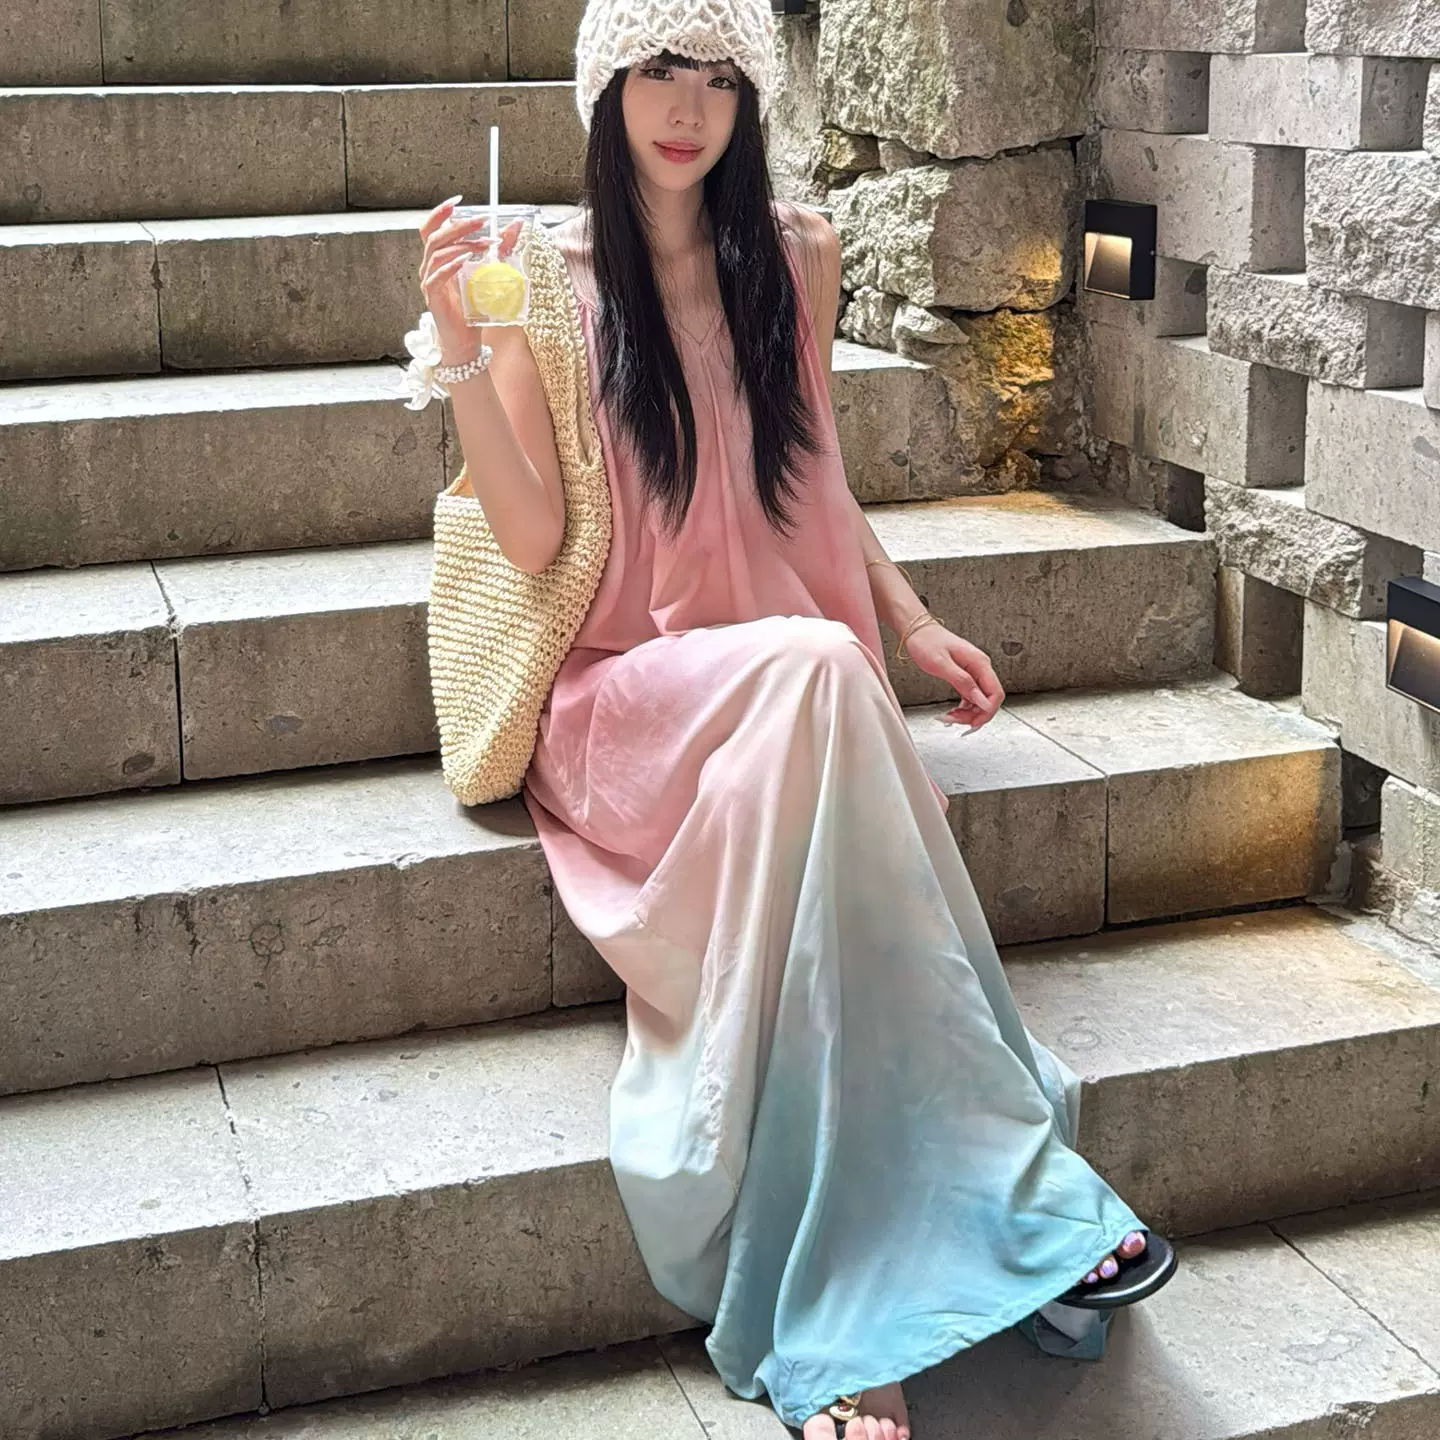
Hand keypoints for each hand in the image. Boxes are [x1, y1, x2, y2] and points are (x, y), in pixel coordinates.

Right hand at [416, 196, 523, 361]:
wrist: (465, 341)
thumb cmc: (473, 307)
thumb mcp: (489, 272)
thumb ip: (499, 249)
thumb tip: (515, 225)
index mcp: (438, 258)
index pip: (431, 229)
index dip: (440, 213)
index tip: (458, 201)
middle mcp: (429, 267)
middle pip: (436, 237)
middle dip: (459, 226)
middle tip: (482, 221)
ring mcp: (429, 282)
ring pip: (436, 254)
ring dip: (461, 245)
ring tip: (483, 244)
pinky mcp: (433, 298)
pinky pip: (437, 277)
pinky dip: (450, 267)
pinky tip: (464, 261)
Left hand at [903, 622, 1004, 730]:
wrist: (917, 630)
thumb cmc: (927, 642)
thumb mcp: (942, 665)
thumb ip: (964, 683)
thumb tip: (982, 701)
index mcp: (979, 663)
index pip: (995, 693)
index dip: (987, 711)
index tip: (973, 723)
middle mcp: (980, 667)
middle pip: (988, 699)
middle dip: (975, 714)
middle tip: (955, 720)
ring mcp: (973, 672)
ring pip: (979, 700)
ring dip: (967, 713)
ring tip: (949, 717)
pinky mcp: (965, 675)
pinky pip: (970, 696)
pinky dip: (963, 707)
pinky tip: (953, 711)